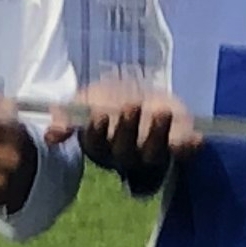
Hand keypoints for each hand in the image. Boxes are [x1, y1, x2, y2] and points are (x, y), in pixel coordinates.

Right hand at [52, 77, 202, 194]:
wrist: (140, 90)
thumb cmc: (108, 99)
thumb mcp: (85, 99)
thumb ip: (67, 114)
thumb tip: (51, 135)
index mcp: (99, 146)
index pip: (95, 144)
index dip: (97, 131)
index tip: (100, 114)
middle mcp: (124, 156)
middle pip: (124, 151)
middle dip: (128, 128)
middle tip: (131, 104)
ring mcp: (152, 153)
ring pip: (153, 154)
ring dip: (157, 134)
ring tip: (160, 111)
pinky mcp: (177, 147)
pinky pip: (182, 154)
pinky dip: (189, 148)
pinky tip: (195, 138)